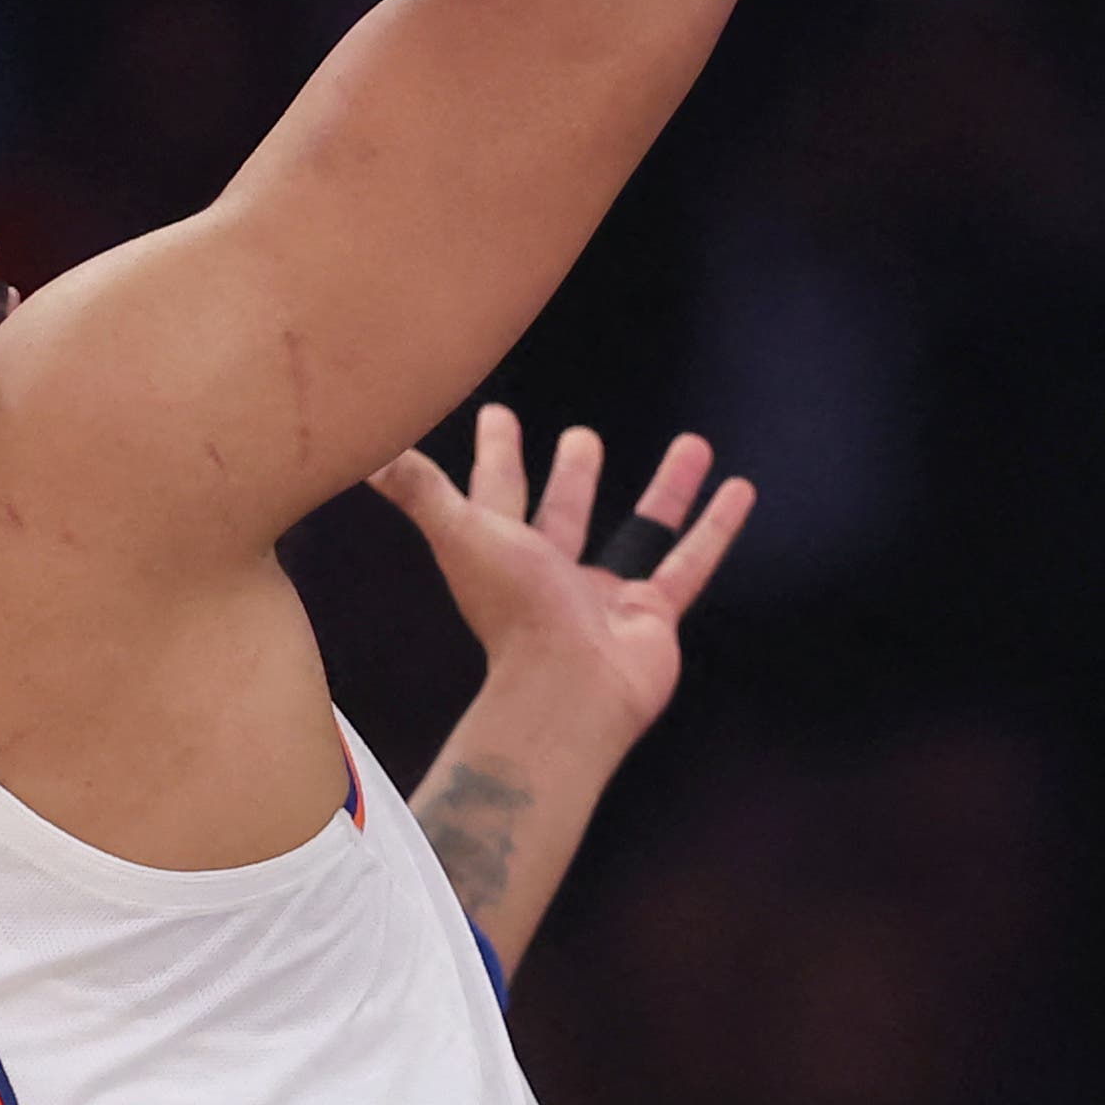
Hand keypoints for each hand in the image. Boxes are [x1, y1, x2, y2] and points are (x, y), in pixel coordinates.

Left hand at [372, 406, 756, 752]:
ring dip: (664, 490)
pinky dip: (714, 528)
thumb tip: (365, 451)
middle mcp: (551, 572)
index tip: (498, 415)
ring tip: (693, 443)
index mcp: (502, 551)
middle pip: (562, 513)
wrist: (568, 690)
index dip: (495, 454)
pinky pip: (688, 563)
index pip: (496, 492)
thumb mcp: (464, 535)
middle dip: (569, 476)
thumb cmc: (513, 611)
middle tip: (582, 436)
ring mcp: (604, 595)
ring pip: (639, 531)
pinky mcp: (652, 615)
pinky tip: (739, 490)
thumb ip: (419, 491)